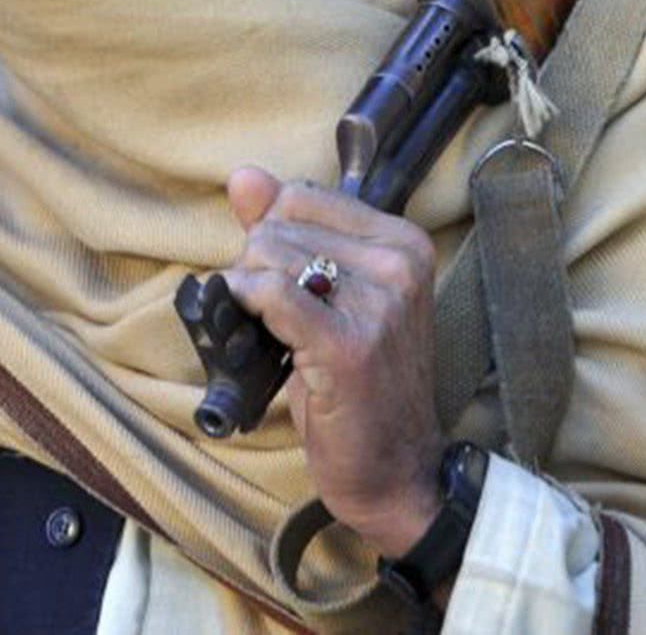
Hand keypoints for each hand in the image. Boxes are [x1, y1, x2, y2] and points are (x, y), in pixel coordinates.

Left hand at [219, 167, 446, 559]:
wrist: (396, 470)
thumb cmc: (361, 385)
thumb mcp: (331, 295)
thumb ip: (288, 229)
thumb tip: (243, 176)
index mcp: (403, 241)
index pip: (300, 195)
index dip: (273, 237)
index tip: (288, 283)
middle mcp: (399, 264)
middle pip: (279, 225)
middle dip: (258, 268)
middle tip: (280, 320)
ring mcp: (379, 304)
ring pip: (268, 257)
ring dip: (251, 295)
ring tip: (278, 336)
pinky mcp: (349, 346)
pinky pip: (271, 295)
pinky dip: (247, 305)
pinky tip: (252, 332)